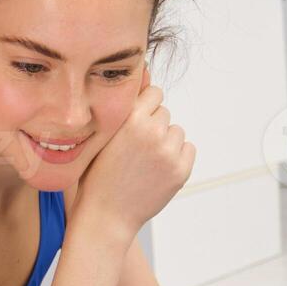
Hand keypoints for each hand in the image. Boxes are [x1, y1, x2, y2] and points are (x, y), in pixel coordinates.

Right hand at [76, 79, 194, 239]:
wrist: (105, 215)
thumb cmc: (98, 172)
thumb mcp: (104, 133)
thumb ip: (126, 102)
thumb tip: (146, 70)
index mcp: (130, 118)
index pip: (154, 93)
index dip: (143, 108)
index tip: (132, 124)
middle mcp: (152, 132)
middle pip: (165, 112)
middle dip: (153, 125)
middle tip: (135, 148)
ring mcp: (169, 152)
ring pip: (176, 131)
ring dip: (165, 141)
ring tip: (144, 161)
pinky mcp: (181, 170)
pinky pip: (188, 149)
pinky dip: (176, 157)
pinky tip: (156, 169)